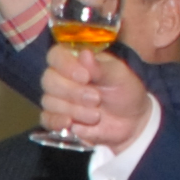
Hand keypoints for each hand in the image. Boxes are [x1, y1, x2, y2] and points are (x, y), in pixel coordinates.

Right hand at [38, 47, 152, 149]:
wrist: (132, 121)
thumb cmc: (125, 91)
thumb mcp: (119, 76)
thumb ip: (100, 67)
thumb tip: (85, 54)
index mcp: (76, 60)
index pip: (56, 55)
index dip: (66, 66)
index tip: (85, 77)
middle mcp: (62, 77)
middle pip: (49, 80)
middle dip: (73, 92)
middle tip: (96, 99)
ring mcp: (58, 99)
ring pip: (49, 101)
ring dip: (74, 110)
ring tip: (96, 116)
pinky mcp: (57, 119)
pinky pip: (46, 119)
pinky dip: (57, 122)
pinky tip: (71, 125)